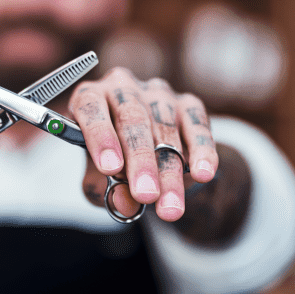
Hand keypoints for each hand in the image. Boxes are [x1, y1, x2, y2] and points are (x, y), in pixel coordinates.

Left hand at [69, 67, 218, 221]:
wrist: (140, 145)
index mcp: (91, 96)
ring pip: (165, 128)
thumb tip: (125, 204)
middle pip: (132, 119)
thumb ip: (103, 189)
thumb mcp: (96, 174)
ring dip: (169, 170)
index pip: (91, 108)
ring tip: (170, 206)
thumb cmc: (108, 157)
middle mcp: (123, 87)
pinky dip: (202, 150)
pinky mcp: (188, 102)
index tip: (110, 169)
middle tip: (146, 195)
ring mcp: (157, 93)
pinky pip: (197, 124)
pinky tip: (204, 174)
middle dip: (141, 161)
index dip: (101, 137)